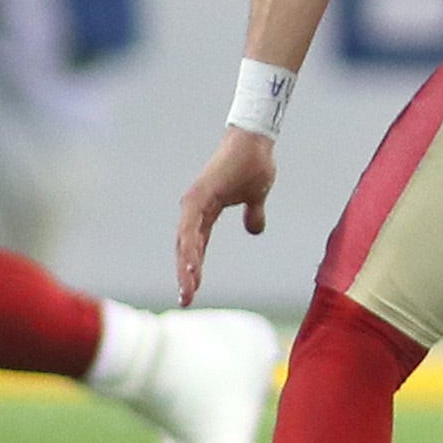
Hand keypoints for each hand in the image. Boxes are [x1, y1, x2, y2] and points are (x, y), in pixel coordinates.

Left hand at [175, 127, 277, 306]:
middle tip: (185, 301)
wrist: (255, 141)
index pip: (195, 247)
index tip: (193, 292)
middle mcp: (194, 209)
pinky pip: (191, 230)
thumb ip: (253, 215)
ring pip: (186, 243)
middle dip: (186, 276)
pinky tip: (191, 268)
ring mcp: (194, 202)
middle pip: (186, 249)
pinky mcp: (198, 197)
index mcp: (205, 212)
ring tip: (187, 291)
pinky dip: (190, 249)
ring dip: (186, 268)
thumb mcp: (256, 197)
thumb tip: (255, 230)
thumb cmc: (254, 164)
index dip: (194, 269)